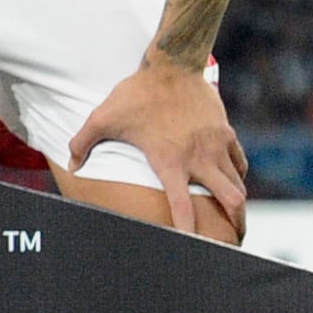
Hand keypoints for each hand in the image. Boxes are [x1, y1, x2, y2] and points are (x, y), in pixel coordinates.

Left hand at [69, 55, 247, 236]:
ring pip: (238, 184)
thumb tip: (72, 164)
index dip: (188, 228)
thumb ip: (83, 142)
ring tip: (236, 219)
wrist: (171, 65)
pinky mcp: (227, 133)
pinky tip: (232, 182)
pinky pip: (239, 163)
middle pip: (231, 199)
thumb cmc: (136, 94)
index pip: (183, 204)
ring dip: (237, 203)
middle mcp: (199, 157)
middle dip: (236, 223)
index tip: (194, 246)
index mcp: (170, 161)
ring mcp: (217, 145)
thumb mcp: (103, 117)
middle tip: (234, 241)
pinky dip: (238, 176)